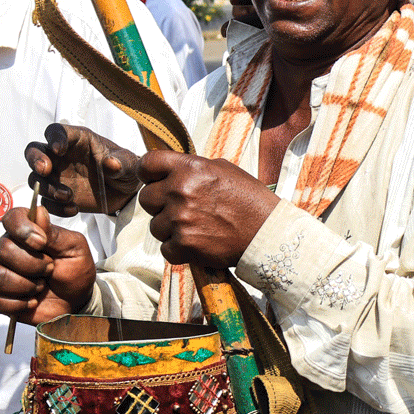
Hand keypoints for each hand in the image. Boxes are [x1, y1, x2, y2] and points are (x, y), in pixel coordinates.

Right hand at [0, 205, 96, 322]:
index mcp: (28, 233)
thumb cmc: (75, 271)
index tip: (41, 243)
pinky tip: (32, 301)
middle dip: (33, 264)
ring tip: (42, 285)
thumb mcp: (75, 249)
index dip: (22, 229)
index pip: (11, 218)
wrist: (76, 301)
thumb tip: (38, 212)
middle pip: (3, 250)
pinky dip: (19, 303)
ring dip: (26, 284)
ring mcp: (1, 273)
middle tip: (50, 269)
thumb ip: (55, 233)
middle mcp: (9, 250)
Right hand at [26, 124, 142, 217]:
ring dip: (47, 188)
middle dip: (35, 159)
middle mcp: (61, 156)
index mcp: (77, 139)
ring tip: (68, 196)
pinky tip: (73, 209)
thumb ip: (121, 162)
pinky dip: (55, 207)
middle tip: (45, 170)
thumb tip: (111, 163)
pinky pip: (46, 202)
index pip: (57, 131)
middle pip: (34, 151)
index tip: (59, 149)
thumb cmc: (126, 168)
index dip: (54, 138)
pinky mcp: (57, 196)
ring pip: (37, 179)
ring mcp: (57, 176)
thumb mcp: (129, 163)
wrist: (127, 193)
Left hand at [137, 152, 278, 268]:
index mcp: (190, 168)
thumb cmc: (250, 200)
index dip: (148, 174)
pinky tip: (197, 243)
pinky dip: (178, 249)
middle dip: (160, 205)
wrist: (267, 232)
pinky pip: (165, 248)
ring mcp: (180, 219)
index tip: (154, 181)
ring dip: (170, 229)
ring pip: (155, 226)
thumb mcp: (225, 170)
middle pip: (146, 198)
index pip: (147, 164)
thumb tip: (172, 170)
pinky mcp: (184, 244)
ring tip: (195, 228)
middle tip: (182, 210)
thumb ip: (193, 168)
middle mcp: (181, 191)